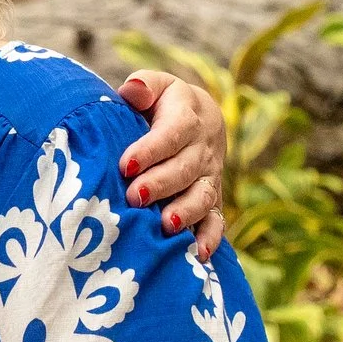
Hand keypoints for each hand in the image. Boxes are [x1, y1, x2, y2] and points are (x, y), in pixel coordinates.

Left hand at [118, 69, 225, 258]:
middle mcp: (203, 148)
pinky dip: (209, 238)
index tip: (125, 165)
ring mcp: (211, 176)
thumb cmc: (162, 104)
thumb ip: (143, 86)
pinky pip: (216, 220)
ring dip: (186, 212)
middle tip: (134, 196)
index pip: (172, 133)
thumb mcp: (156, 87)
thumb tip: (132, 90)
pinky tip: (198, 255)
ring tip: (166, 225)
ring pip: (202, 195)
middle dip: (161, 184)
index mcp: (188, 116)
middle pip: (186, 168)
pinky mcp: (213, 198)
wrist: (198, 119)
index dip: (150, 150)